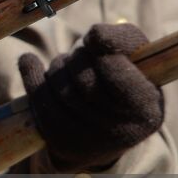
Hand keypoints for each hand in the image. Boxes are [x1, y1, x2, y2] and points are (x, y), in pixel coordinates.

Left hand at [20, 23, 163, 170]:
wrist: (108, 133)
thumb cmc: (125, 83)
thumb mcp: (138, 61)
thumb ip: (123, 39)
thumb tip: (95, 36)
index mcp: (147, 108)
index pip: (114, 69)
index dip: (100, 46)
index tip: (94, 38)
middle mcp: (121, 130)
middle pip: (83, 77)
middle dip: (77, 56)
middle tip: (81, 55)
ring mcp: (88, 140)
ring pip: (59, 86)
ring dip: (59, 66)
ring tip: (69, 67)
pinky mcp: (61, 141)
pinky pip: (39, 100)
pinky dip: (31, 74)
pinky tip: (30, 61)